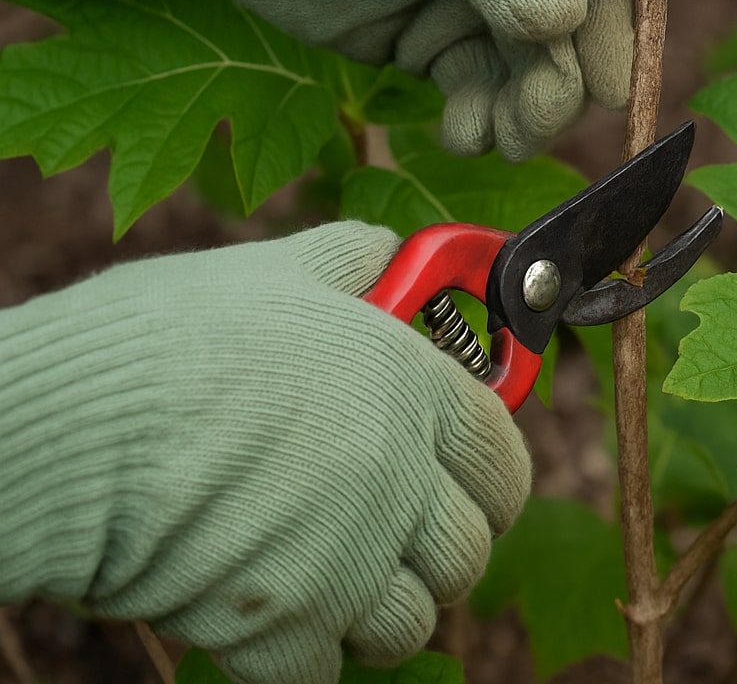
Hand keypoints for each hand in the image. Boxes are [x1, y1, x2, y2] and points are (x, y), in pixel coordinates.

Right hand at [0, 223, 529, 683]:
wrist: (79, 425)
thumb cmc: (167, 337)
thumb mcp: (272, 272)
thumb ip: (345, 264)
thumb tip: (384, 248)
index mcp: (414, 389)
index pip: (503, 458)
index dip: (490, 479)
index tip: (472, 486)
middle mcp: (400, 477)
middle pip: (466, 552)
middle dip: (434, 554)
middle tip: (389, 538)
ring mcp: (349, 561)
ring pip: (408, 622)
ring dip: (374, 611)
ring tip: (328, 579)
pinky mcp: (284, 628)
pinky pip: (322, 670)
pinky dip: (298, 655)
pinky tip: (264, 614)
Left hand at [99, 0, 637, 160]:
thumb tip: (562, 19)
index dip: (617, 18)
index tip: (614, 91)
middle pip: (585, 17)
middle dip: (566, 77)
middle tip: (529, 127)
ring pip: (545, 66)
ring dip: (529, 111)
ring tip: (491, 137)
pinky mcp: (450, 36)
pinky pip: (493, 92)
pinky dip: (487, 121)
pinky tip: (462, 132)